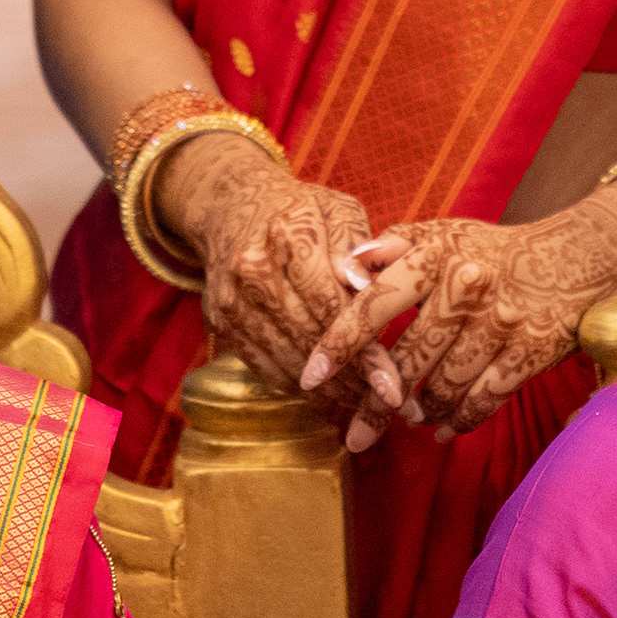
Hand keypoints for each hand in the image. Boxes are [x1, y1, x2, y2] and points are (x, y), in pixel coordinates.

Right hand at [169, 131, 378, 408]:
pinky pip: (265, 368)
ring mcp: (233, 301)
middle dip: (352, 381)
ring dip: (329, 393)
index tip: (394, 388)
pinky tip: (329, 396)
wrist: (231, 208)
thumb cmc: (300, 211)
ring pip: (287, 362)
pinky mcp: (223, 325)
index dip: (364, 352)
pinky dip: (299, 388)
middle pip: (309, 340)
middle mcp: (254, 270)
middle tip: (388, 408)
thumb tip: (367, 287)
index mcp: (289, 234)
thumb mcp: (337, 211)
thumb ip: (358, 250)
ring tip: (365, 407)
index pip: (332, 305)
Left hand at [300, 192, 616, 450]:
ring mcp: (500, 322)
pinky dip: (461, 419)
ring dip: (420, 411)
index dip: (338, 344)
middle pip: (406, 362)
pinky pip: (485, 398)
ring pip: (444, 386)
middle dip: (375, 404)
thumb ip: (390, 249)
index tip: (310, 377)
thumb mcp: (442, 234)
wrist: (573, 259)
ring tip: (407, 418)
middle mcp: (466, 288)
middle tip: (355, 434)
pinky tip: (444, 428)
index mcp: (434, 257)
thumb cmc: (491, 252)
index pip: (373, 305)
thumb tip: (343, 268)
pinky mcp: (530, 351)